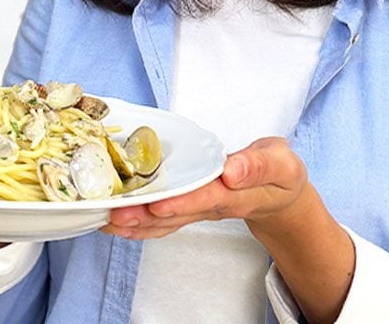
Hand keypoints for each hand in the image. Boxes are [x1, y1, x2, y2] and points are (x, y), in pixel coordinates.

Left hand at [103, 137, 309, 239]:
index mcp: (237, 192)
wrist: (279, 197)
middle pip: (177, 212)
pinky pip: (162, 221)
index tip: (159, 204)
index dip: (183, 201)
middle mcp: (213, 204)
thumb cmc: (279, 175)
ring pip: (165, 220)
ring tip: (106, 219)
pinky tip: (114, 222)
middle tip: (117, 214)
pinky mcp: (189, 209)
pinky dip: (138, 224)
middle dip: (146, 215)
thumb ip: (260, 165)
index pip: (207, 197)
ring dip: (135, 222)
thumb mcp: (282, 163)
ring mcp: (199, 210)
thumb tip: (232, 170)